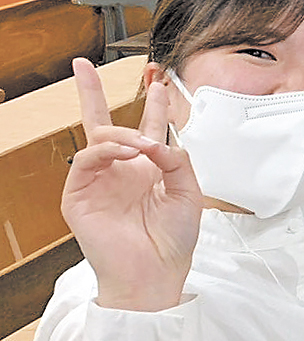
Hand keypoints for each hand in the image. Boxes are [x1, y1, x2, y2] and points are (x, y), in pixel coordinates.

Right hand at [63, 58, 201, 311]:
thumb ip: (177, 160)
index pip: (147, 127)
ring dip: (123, 134)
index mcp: (148, 169)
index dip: (152, 103)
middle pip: (103, 123)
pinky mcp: (79, 196)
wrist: (157, 274)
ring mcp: (97, 182)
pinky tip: (128, 153)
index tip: (158, 79)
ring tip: (142, 145)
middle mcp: (121, 171)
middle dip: (92, 92)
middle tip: (83, 65)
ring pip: (98, 139)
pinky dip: (108, 150)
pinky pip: (87, 160)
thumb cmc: (173, 240)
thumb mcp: (188, 192)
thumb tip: (159, 140)